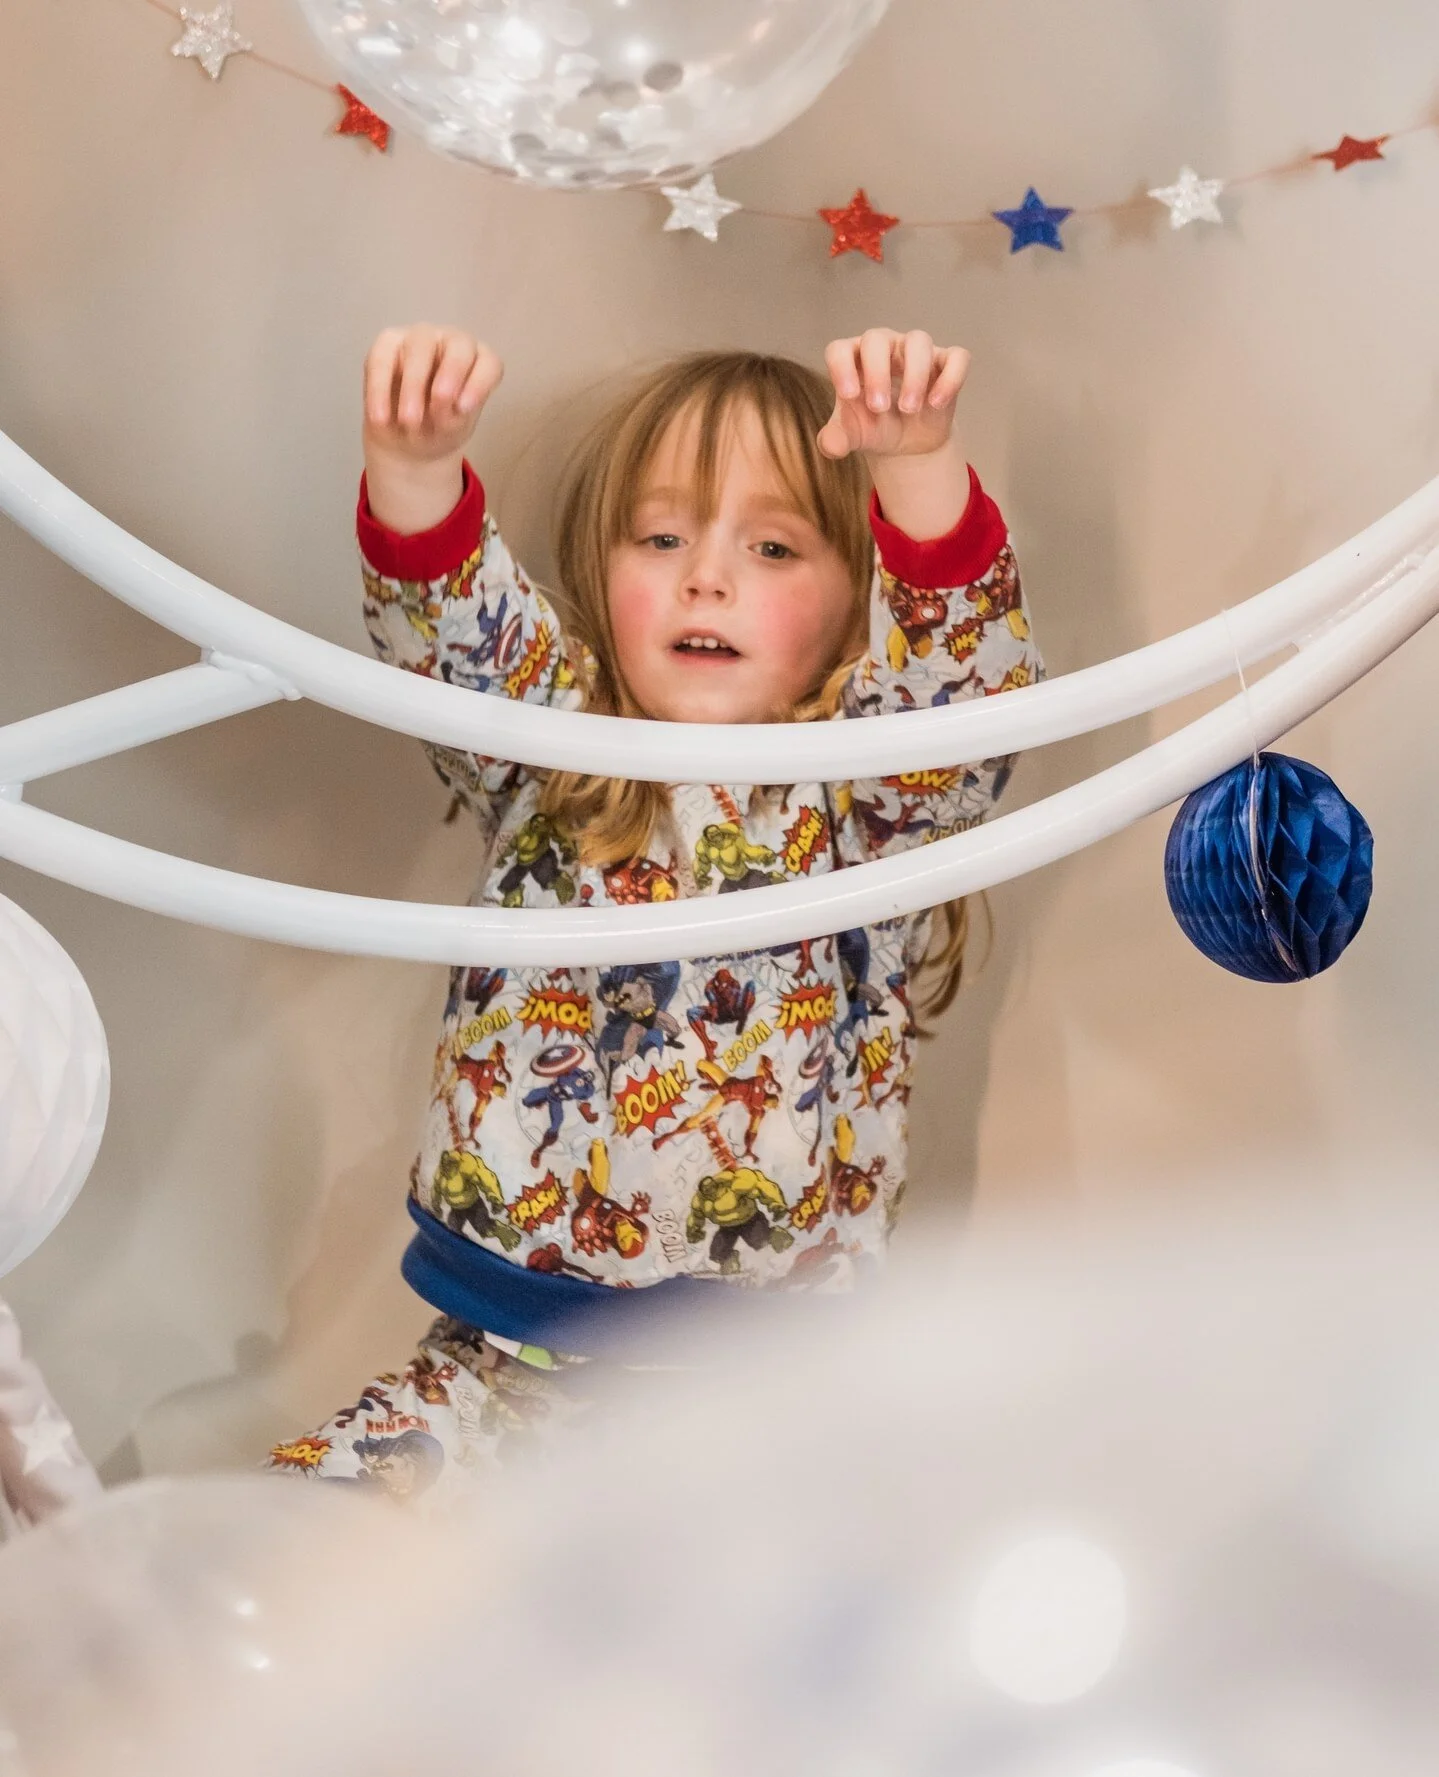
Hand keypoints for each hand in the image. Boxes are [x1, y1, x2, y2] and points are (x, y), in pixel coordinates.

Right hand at [362, 324, 502, 467]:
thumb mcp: (451, 429)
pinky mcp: (387, 343)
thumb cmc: (438, 428)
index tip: (465, 408)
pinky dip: (380, 390)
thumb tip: (441, 402)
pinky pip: (382, 359)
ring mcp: (420, 338)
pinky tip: (379, 418)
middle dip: (450, 373)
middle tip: (440, 402)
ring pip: (420, 346)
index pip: (488, 362)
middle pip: (459, 345)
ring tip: (408, 421)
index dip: (479, 383)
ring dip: (414, 384)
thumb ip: (453, 416)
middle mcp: (452, 342)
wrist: (405, 438)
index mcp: (477, 362)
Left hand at [818, 328, 968, 460]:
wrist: (908, 443)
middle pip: (876, 339)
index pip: (840, 349)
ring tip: (910, 409)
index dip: (841, 368)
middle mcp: (884, 347)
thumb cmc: (875, 427)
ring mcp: (916, 352)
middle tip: (879, 408)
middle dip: (877, 373)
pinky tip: (936, 404)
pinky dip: (950, 378)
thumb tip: (830, 445)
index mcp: (854, 359)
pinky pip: (957, 357)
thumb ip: (835, 440)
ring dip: (914, 375)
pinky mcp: (947, 363)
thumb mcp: (853, 436)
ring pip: (918, 341)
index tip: (850, 396)